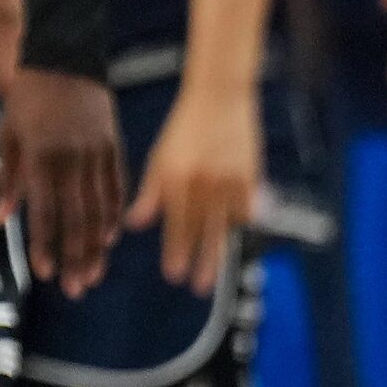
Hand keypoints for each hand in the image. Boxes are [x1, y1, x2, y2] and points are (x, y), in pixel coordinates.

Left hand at [0, 66, 125, 297]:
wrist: (65, 56)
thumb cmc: (29, 98)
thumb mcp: (8, 133)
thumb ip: (7, 178)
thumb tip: (1, 220)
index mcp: (41, 155)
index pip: (44, 210)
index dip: (45, 244)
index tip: (44, 273)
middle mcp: (72, 158)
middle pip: (76, 218)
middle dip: (75, 256)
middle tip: (74, 289)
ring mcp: (97, 153)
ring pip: (99, 208)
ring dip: (96, 245)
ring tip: (93, 274)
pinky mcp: (115, 146)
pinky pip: (117, 187)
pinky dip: (114, 214)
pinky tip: (109, 238)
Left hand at [125, 81, 257, 293]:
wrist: (220, 98)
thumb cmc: (184, 127)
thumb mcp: (160, 157)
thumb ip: (150, 193)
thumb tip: (134, 224)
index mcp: (176, 176)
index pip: (176, 222)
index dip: (176, 250)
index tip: (174, 276)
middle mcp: (203, 181)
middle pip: (203, 230)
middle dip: (201, 262)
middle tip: (198, 288)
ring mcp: (230, 180)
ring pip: (226, 224)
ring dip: (220, 247)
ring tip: (216, 269)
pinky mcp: (252, 177)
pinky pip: (246, 209)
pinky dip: (239, 221)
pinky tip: (234, 232)